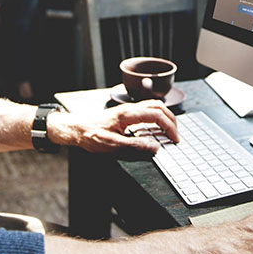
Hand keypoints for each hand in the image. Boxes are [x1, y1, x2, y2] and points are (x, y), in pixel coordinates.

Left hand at [47, 100, 177, 153]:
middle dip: (171, 120)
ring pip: (153, 106)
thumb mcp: (112, 145)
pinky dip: (157, 117)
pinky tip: (156, 129)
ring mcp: (128, 110)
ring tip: (170, 132)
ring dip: (165, 117)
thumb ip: (135, 146)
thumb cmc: (90, 135)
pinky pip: (146, 111)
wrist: (75, 129)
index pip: (156, 115)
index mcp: (128, 114)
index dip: (169, 126)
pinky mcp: (125, 114)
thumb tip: (155, 147)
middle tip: (176, 136)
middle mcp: (129, 109)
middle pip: (158, 107)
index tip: (175, 139)